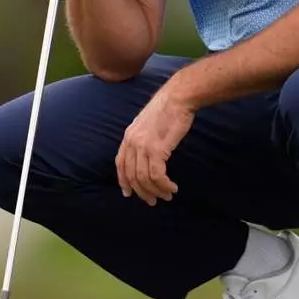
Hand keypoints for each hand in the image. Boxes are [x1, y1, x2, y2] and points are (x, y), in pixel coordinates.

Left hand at [116, 85, 194, 205]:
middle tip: (154, 201)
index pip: (121, 164)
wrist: (178, 97)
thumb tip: (148, 153)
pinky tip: (172, 187)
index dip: (124, 181)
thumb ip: (144, 137)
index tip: (130, 193)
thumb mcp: (149, 123)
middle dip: (143, 192)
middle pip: (132, 175)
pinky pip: (157, 176)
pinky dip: (164, 185)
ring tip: (167, 195)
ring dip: (156, 191)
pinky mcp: (156, 149)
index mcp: (128, 136)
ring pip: (144, 179)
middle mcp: (132, 142)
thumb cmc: (169, 108)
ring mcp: (142, 146)